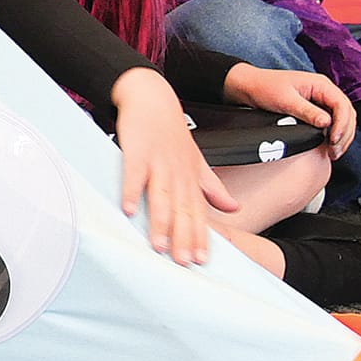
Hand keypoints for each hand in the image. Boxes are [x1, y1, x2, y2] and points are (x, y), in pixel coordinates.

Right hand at [110, 67, 237, 266]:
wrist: (152, 97)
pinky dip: (130, 191)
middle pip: (181, 210)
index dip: (200, 236)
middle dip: (183, 237)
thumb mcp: (196, 160)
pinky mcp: (137, 151)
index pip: (198, 212)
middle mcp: (177, 172)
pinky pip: (133, 174)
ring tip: (158, 246)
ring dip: (160, 222)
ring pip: (160, 196)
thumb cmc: (170, 131)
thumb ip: (212, 187)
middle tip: (184, 262)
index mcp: (191, 177)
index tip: (202, 260)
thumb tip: (234, 208)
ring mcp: (157, 162)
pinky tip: (127, 210)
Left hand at [220, 63, 356, 157]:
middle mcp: (324, 91)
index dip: (342, 124)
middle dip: (345, 134)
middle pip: (347, 114)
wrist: (249, 86)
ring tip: (334, 153)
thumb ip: (307, 111)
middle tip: (335, 151)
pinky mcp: (314, 109)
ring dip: (341, 136)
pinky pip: (331, 123)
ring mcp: (320, 100)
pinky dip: (333, 135)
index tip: (334, 139)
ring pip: (341, 120)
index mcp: (321, 84)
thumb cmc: (265, 88)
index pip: (342, 105)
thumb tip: (327, 123)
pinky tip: (328, 146)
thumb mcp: (285, 100)